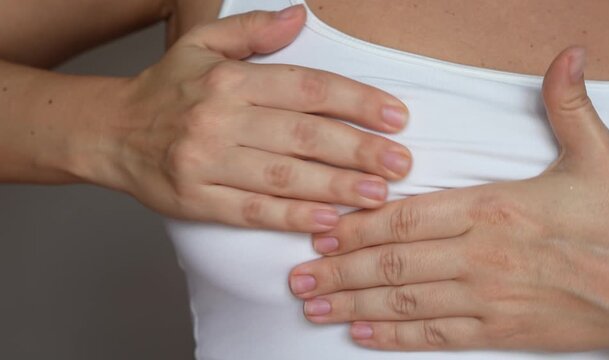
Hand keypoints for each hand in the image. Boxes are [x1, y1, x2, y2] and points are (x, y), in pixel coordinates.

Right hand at [100, 5, 411, 230]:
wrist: (111, 133)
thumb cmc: (167, 89)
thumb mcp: (201, 45)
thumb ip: (252, 31)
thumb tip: (300, 15)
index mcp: (228, 79)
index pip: (306, 87)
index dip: (355, 101)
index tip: (395, 116)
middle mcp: (219, 119)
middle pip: (303, 134)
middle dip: (358, 149)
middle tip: (402, 162)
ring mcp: (207, 163)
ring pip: (284, 176)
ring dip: (336, 186)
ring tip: (379, 193)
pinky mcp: (197, 200)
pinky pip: (253, 211)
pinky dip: (293, 218)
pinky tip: (329, 220)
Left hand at [289, 47, 608, 352]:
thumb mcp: (600, 157)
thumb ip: (568, 107)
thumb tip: (566, 56)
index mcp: (494, 209)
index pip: (406, 218)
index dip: (358, 226)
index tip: (322, 232)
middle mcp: (481, 256)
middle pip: (392, 263)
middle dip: (338, 272)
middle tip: (298, 279)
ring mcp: (488, 298)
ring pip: (405, 303)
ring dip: (354, 305)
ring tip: (315, 308)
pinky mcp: (502, 332)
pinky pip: (437, 336)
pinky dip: (397, 338)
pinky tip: (364, 337)